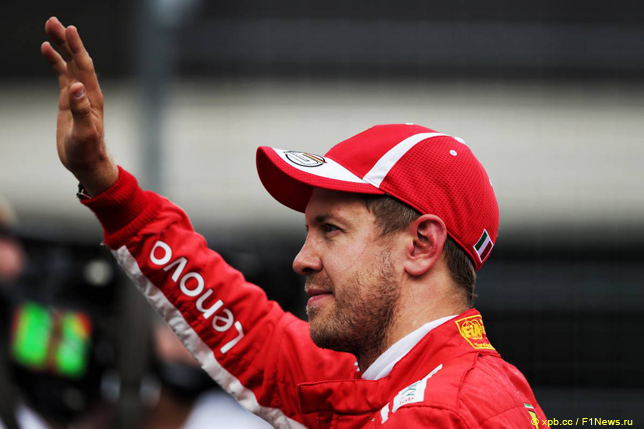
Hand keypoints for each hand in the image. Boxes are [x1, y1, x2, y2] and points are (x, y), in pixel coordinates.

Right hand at [41, 17, 118, 195]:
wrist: (87, 162)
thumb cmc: (87, 151)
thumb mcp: (84, 133)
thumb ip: (81, 111)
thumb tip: (76, 88)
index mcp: (92, 98)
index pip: (85, 67)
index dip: (78, 48)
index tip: (70, 30)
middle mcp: (87, 93)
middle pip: (77, 60)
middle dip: (67, 41)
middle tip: (53, 22)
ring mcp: (78, 95)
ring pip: (69, 64)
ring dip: (61, 47)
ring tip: (49, 28)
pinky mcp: (69, 100)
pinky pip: (62, 75)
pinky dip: (56, 61)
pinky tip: (48, 50)